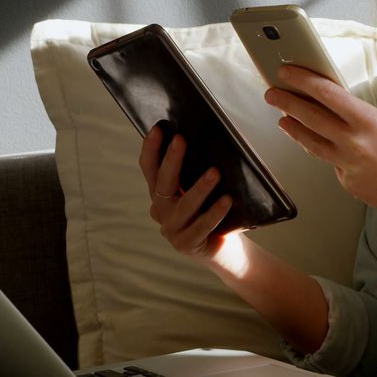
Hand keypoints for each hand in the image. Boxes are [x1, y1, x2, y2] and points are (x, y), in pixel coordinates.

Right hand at [139, 126, 234, 261]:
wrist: (223, 249)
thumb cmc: (211, 211)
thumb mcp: (200, 190)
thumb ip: (195, 172)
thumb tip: (206, 137)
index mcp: (160, 194)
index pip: (150, 169)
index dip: (151, 149)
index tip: (158, 128)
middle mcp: (161, 210)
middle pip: (163, 183)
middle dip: (172, 160)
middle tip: (181, 140)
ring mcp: (172, 229)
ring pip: (185, 205)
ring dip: (199, 188)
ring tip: (214, 172)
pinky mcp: (187, 244)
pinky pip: (202, 226)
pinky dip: (214, 213)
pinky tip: (226, 200)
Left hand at [263, 66, 376, 222]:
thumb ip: (362, 117)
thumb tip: (338, 108)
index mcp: (368, 122)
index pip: (327, 94)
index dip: (303, 81)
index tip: (288, 72)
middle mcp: (354, 143)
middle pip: (310, 118)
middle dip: (287, 102)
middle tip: (272, 93)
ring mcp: (348, 166)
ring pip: (311, 143)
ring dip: (294, 128)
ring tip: (283, 119)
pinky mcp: (348, 184)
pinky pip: (333, 164)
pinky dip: (331, 155)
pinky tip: (333, 150)